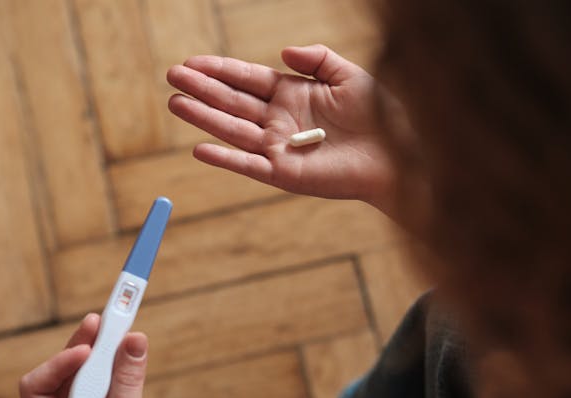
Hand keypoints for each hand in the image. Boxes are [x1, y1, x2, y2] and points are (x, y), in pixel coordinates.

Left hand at [19, 314, 195, 397]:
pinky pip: (106, 376)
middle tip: (100, 320)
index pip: (36, 389)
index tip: (86, 350)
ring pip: (84, 371)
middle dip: (80, 347)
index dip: (58, 365)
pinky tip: (127, 346)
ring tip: (117, 326)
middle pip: (61, 372)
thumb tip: (133, 338)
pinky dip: (115, 360)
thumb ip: (126, 380)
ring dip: (100, 350)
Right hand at [167, 44, 401, 214]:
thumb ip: (316, 58)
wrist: (398, 155)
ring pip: (233, 129)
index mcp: (291, 94)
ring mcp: (278, 147)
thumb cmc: (380, 115)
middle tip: (171, 76)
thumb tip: (283, 51)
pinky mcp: (284, 173)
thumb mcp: (348, 75)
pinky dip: (225, 158)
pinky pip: (248, 164)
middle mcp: (279, 120)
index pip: (246, 79)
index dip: (219, 69)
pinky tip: (200, 148)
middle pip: (232, 101)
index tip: (191, 61)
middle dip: (202, 88)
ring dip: (204, 117)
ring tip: (176, 103)